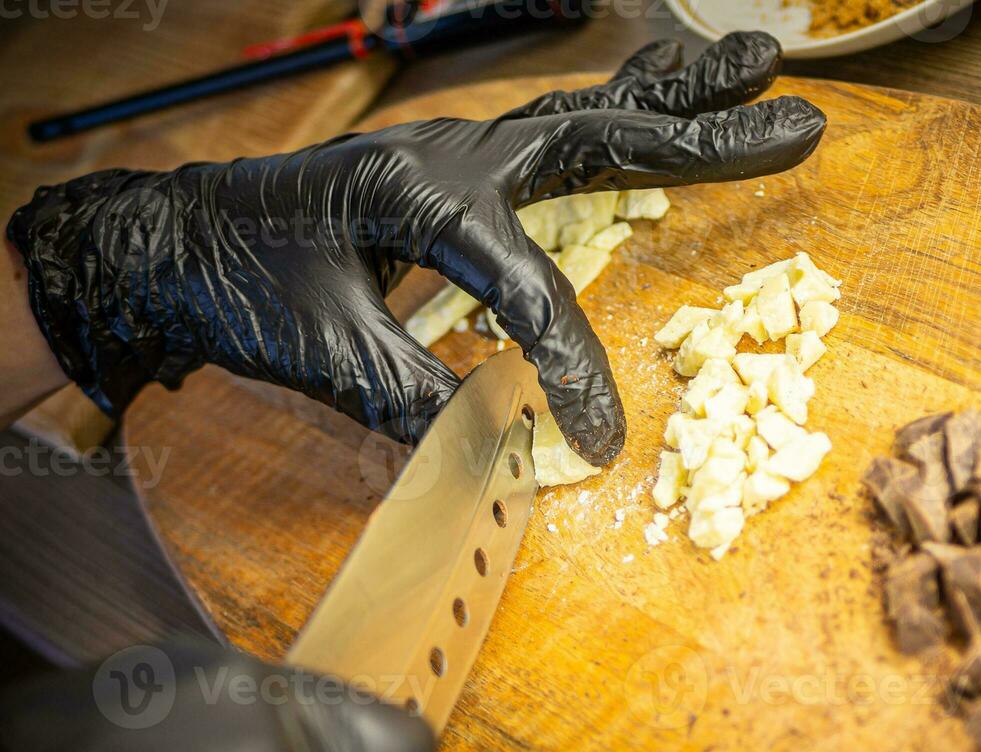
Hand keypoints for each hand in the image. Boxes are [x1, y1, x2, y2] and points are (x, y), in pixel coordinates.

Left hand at [6, 33, 825, 462]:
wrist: (173, 240)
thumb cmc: (238, 289)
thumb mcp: (323, 356)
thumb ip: (421, 402)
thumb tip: (508, 451)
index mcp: (420, 194)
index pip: (531, 286)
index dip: (577, 365)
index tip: (603, 441)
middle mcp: (456, 153)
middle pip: (602, 138)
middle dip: (705, 139)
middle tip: (800, 122)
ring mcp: (461, 147)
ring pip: (589, 111)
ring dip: (678, 97)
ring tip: (758, 64)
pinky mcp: (458, 162)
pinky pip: (557, 126)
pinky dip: (620, 109)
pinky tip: (663, 94)